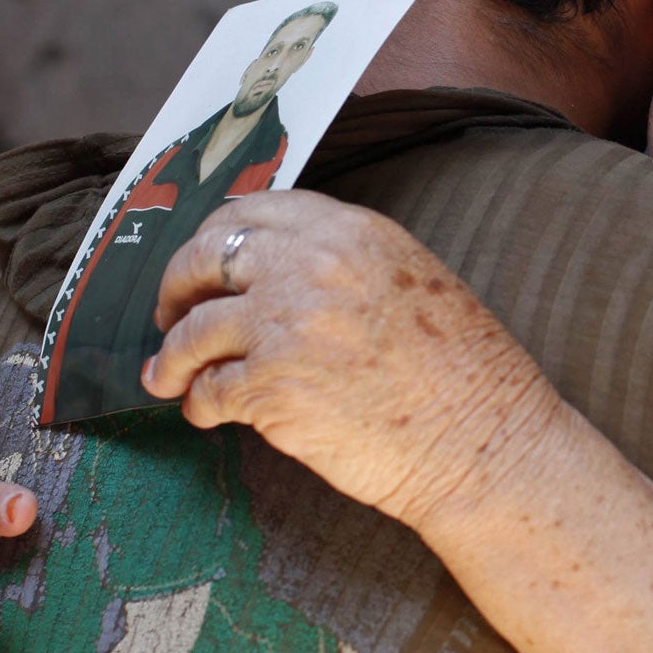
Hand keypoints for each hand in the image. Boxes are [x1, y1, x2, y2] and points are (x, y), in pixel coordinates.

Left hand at [142, 190, 562, 530]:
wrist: (484, 441)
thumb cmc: (463, 372)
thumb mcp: (412, 278)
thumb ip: (343, 261)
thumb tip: (274, 273)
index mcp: (349, 231)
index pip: (250, 211)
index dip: (214, 239)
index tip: (204, 266)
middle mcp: (309, 266)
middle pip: (203, 258)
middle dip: (175, 288)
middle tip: (170, 316)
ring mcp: (284, 326)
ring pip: (192, 331)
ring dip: (172, 358)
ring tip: (168, 377)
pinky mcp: (270, 389)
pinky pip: (208, 391)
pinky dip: (199, 404)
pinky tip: (206, 413)